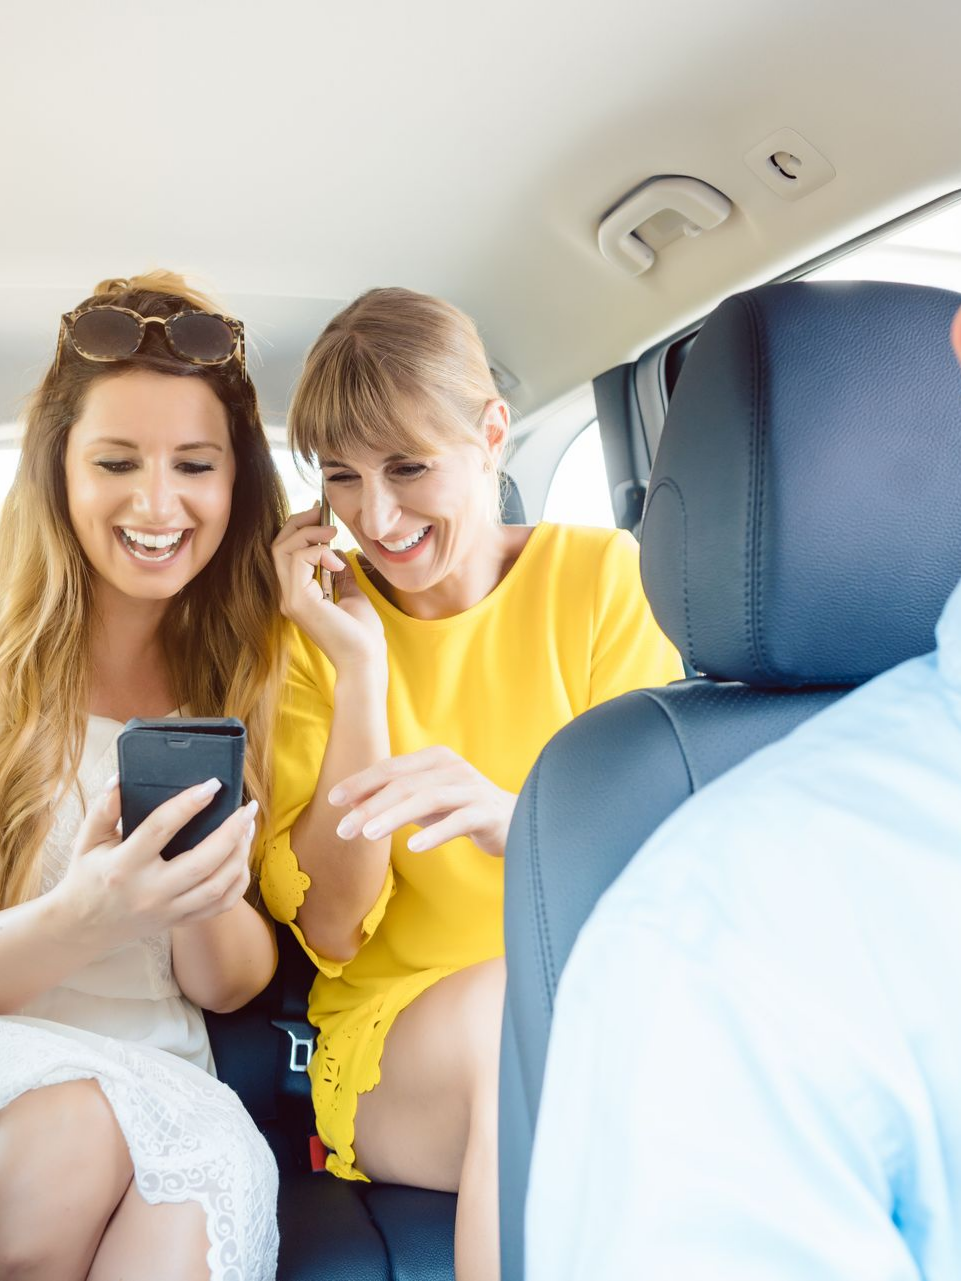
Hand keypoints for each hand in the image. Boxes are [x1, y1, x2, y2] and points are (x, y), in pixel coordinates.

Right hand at [56, 777, 258, 950]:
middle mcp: (150, 891)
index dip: (189, 804)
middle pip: (203, 863)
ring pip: (218, 886)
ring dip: (240, 855)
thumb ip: (103, 809)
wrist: (84, 927)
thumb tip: (121, 778)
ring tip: (248, 827)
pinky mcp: (180, 921)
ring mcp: (168, 910)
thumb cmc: (88, 876)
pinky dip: (238, 882)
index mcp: (124, 866)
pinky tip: (242, 858)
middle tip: (247, 808)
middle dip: (232, 832)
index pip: (161, 829)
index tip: (213, 784)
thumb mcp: (87, 841)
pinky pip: (220, 906)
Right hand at [271, 506, 385, 673]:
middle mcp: (289, 595)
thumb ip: (340, 574)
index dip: (299, 529)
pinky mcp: (298, 601)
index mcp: (299, 594)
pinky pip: (297, 559)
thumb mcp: (352, 594)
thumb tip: (336, 551)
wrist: (365, 660)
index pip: (285, 552)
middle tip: (321, 513)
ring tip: (332, 534)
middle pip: (277, 545)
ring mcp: (290, 599)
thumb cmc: (362, 635)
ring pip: (282, 549)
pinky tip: (336, 560)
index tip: (319, 514)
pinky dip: (317, 551)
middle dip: (298, 523)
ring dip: (308, 534)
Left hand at [328, 747, 517, 856]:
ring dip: (394, 817)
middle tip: (342, 829)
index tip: (333, 799)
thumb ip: (394, 798)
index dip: (361, 781)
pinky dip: (435, 833)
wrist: (517, 821)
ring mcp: (472, 788)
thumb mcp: (425, 801)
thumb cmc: (463, 809)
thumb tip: (350, 804)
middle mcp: (453, 768)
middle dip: (370, 806)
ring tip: (367, 835)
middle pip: (404, 784)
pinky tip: (414, 847)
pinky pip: (458, 820)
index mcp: (435, 759)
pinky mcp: (487, 812)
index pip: (391, 767)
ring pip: (427, 799)